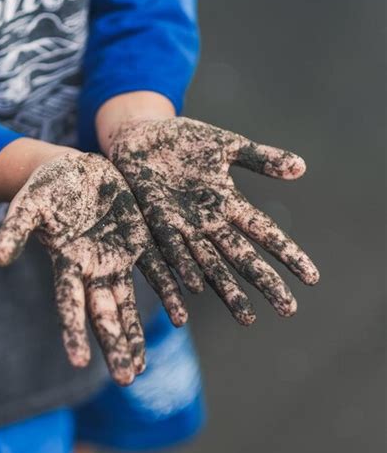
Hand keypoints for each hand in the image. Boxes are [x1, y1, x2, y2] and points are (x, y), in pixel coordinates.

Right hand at [0, 152, 186, 384]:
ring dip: (138, 331)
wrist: (76, 170)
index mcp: (67, 262)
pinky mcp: (139, 240)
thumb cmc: (47, 188)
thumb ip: (16, 231)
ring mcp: (118, 257)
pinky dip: (168, 290)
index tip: (79, 362)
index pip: (70, 304)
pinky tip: (180, 315)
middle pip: (105, 313)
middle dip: (115, 345)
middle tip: (126, 379)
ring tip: (144, 365)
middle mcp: (94, 269)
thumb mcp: (30, 206)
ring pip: (129, 302)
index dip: (73, 331)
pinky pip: (156, 269)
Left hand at [109, 117, 319, 324]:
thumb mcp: (226, 145)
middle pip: (241, 255)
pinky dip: (182, 267)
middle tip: (288, 309)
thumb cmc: (184, 141)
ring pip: (209, 263)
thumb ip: (260, 158)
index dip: (287, 253)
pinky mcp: (154, 220)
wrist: (140, 135)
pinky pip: (170, 249)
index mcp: (227, 203)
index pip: (264, 232)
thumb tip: (302, 167)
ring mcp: (181, 224)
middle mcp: (208, 221)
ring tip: (246, 316)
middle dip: (264, 281)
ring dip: (226, 290)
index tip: (313, 277)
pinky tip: (195, 287)